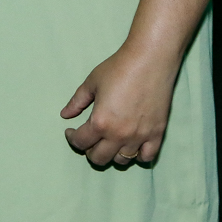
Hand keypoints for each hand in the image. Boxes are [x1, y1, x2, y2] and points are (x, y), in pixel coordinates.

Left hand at [60, 41, 178, 167]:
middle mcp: (119, 135)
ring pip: (122, 161)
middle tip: (89, 138)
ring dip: (112, 154)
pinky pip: (146, 157)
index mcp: (100, 122)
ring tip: (109, 141)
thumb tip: (65, 115)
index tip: (71, 131)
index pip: (81, 143)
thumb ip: (76, 102)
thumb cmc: (118, 68)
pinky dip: (138, 156)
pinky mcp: (157, 134)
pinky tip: (131, 146)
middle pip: (99, 158)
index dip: (72, 138)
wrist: (149, 61)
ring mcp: (139, 137)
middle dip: (89, 150)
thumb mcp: (91, 83)